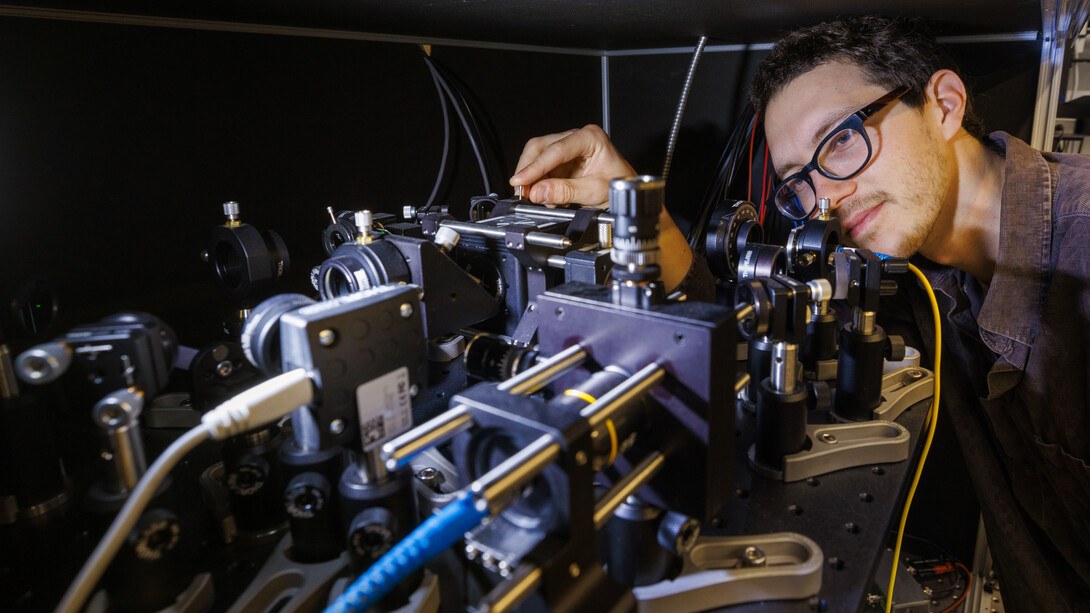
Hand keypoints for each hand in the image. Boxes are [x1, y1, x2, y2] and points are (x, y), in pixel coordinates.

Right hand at [509, 125, 633, 207]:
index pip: (556, 150)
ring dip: (533, 178)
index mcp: (590, 138)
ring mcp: (569, 148)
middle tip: (522, 191)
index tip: (521, 181)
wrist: (627, 191)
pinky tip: (545, 195)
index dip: (535, 167)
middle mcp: (578, 138)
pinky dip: (539, 182)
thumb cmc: (620, 185)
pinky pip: (543, 168)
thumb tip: (539, 192)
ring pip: (538, 156)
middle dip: (528, 170)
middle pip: (541, 147)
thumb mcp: (595, 192)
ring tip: (537, 198)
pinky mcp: (563, 160)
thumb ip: (566, 192)